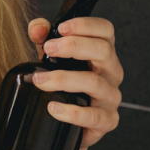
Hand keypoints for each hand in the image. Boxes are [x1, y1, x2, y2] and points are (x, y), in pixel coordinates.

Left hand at [26, 15, 122, 149]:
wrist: (67, 124)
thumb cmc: (65, 86)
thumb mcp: (53, 58)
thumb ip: (44, 38)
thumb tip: (37, 27)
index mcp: (101, 53)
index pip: (105, 30)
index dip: (86, 25)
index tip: (62, 28)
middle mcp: (111, 72)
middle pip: (103, 51)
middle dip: (74, 46)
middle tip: (49, 49)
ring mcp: (111, 97)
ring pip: (95, 82)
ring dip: (64, 79)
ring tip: (41, 81)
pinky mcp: (107, 120)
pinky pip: (94, 116)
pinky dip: (72, 112)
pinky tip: (54, 108)